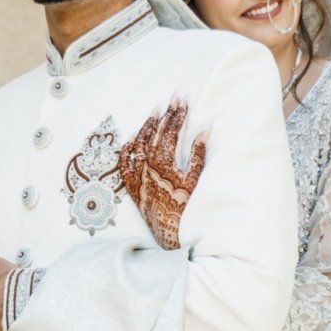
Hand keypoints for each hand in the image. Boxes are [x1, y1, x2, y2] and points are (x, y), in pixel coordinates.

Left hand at [118, 102, 205, 249]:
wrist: (169, 232)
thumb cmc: (185, 207)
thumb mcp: (194, 179)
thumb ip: (198, 154)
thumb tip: (205, 130)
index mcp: (164, 162)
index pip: (171, 130)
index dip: (178, 113)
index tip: (182, 99)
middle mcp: (147, 165)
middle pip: (157, 132)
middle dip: (167, 114)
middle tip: (173, 98)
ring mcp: (137, 174)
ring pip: (139, 142)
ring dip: (147, 126)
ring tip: (155, 112)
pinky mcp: (132, 184)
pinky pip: (125, 162)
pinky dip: (128, 148)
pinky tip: (133, 137)